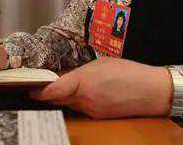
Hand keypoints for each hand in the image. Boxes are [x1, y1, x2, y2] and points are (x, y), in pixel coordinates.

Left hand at [30, 57, 172, 118]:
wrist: (152, 92)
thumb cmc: (130, 73)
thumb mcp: (101, 64)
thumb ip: (80, 72)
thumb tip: (65, 77)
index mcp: (84, 83)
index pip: (53, 90)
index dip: (39, 91)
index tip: (30, 88)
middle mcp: (85, 100)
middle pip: (58, 99)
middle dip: (50, 93)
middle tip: (42, 85)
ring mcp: (92, 111)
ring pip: (70, 104)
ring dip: (65, 97)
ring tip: (67, 85)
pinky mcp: (99, 117)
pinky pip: (82, 108)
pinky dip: (79, 101)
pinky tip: (85, 93)